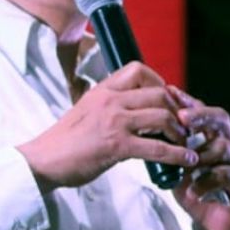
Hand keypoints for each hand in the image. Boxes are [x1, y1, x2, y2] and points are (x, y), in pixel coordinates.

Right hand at [18, 62, 196, 189]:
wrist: (43, 160)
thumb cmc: (64, 141)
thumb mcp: (87, 111)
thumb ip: (111, 108)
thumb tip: (137, 113)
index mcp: (103, 90)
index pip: (138, 70)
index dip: (160, 82)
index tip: (167, 100)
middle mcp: (111, 101)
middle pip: (159, 93)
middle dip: (178, 108)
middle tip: (183, 123)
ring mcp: (115, 122)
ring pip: (162, 117)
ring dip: (180, 130)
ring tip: (185, 141)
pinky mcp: (117, 146)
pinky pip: (157, 147)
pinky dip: (177, 154)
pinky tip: (186, 159)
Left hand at [170, 87, 229, 229]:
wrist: (215, 224)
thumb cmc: (196, 191)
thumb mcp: (177, 167)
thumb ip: (167, 149)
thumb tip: (142, 129)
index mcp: (214, 137)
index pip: (204, 111)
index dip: (188, 102)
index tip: (170, 93)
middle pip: (222, 119)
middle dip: (201, 116)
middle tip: (182, 118)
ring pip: (224, 147)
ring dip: (200, 156)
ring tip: (183, 168)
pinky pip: (228, 175)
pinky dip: (207, 182)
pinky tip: (192, 191)